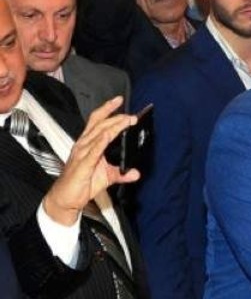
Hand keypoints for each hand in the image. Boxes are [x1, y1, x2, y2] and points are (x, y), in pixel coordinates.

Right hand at [43, 96, 139, 225]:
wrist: (66, 198)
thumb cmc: (82, 183)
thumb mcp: (107, 176)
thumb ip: (122, 173)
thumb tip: (135, 172)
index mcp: (88, 144)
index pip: (97, 121)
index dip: (107, 110)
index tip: (119, 101)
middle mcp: (83, 145)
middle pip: (99, 125)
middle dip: (116, 118)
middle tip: (131, 115)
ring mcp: (81, 154)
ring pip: (97, 135)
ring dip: (113, 127)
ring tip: (125, 121)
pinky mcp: (82, 165)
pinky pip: (92, 151)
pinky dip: (100, 142)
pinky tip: (107, 136)